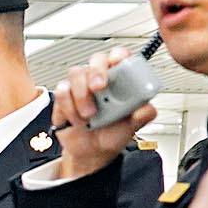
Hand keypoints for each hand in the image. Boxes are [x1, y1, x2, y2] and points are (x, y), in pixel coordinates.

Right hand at [45, 50, 155, 181]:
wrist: (91, 152)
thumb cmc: (113, 134)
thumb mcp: (133, 127)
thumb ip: (143, 115)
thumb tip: (146, 107)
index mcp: (121, 80)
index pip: (120, 56)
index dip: (119, 55)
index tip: (117, 63)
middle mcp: (101, 78)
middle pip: (97, 59)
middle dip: (96, 72)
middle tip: (98, 88)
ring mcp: (81, 85)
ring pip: (76, 74)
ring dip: (81, 97)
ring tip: (89, 116)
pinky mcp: (64, 96)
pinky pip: (61, 92)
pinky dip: (68, 108)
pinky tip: (76, 119)